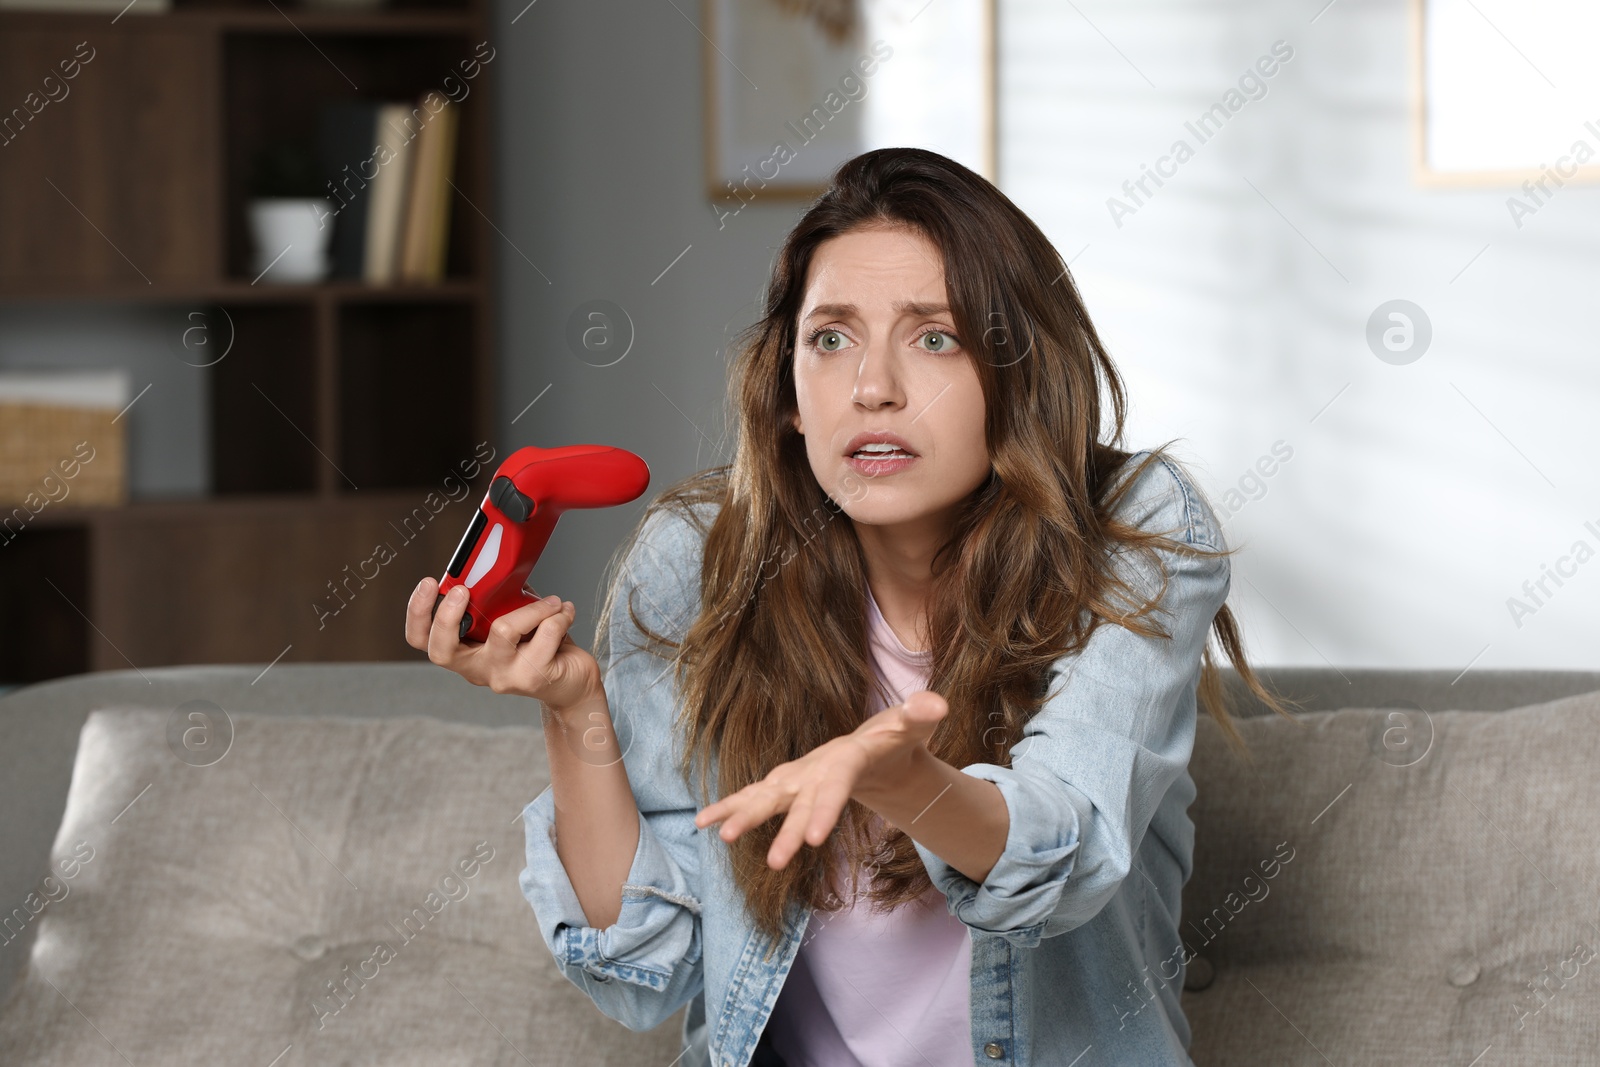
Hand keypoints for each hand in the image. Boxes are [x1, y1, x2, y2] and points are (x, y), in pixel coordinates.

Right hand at [404, 577, 601, 708]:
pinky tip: (566, 613)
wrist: (574, 684)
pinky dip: (560, 615)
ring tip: (552, 602)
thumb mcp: (513, 622)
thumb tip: (496, 571)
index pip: (423, 641)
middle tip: (463, 590)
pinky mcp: (533, 677)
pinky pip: (545, 633)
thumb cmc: (542, 648)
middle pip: (442, 650)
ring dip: (533, 607)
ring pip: (503, 630)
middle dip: (447, 615)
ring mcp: (503, 677)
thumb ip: (499, 602)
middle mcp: (478, 670)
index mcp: (466, 653)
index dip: (417, 614)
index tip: (429, 584)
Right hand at [694, 690, 947, 869]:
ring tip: (722, 837)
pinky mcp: (789, 788)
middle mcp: (815, 766)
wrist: (878, 742)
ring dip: (745, 816)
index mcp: (846, 756)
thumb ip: (921, 715)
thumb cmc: (898, 736)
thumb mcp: (915, 726)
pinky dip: (729, 808)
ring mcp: (798, 777)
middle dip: (782, 827)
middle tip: (773, 862)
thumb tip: (933, 704)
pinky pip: (755, 799)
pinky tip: (703, 823)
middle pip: (795, 797)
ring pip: (767, 798)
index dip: (824, 810)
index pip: (836, 785)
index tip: (813, 841)